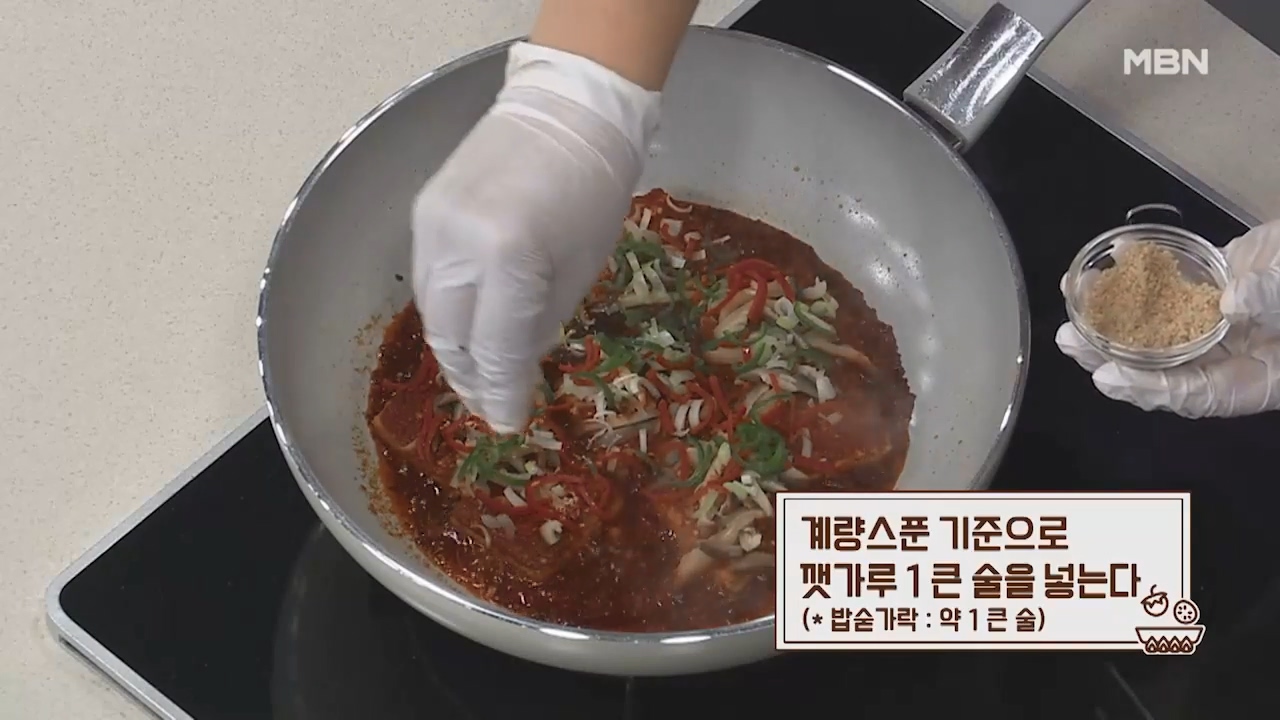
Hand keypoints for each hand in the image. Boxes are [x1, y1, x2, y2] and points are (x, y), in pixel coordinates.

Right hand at [412, 42, 658, 432]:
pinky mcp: (423, 211)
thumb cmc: (592, 192)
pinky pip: (429, 279)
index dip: (500, 393)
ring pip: (431, 311)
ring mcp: (431, 224)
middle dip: (471, 379)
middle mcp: (457, 243)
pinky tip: (469, 327)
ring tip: (479, 375)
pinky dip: (448, 311)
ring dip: (454, 350)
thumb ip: (538, 327)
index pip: (494, 349)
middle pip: (450, 336)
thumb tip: (512, 372)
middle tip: (491, 404)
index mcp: (508, 258)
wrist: (568, 110)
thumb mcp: (579, 271)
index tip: (508, 422)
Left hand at [1055, 220, 1279, 417]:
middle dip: (1112, 355)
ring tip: (1073, 300)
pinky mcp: (1217, 283)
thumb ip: (1277, 298)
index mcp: (1259, 378)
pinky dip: (1140, 273)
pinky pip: (1171, 284)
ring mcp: (1222, 321)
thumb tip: (1232, 301)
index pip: (1198, 393)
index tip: (1109, 376)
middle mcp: (1234, 355)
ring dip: (1113, 316)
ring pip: (1157, 328)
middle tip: (1070, 340)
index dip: (1151, 388)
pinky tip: (1111, 257)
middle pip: (1164, 367)